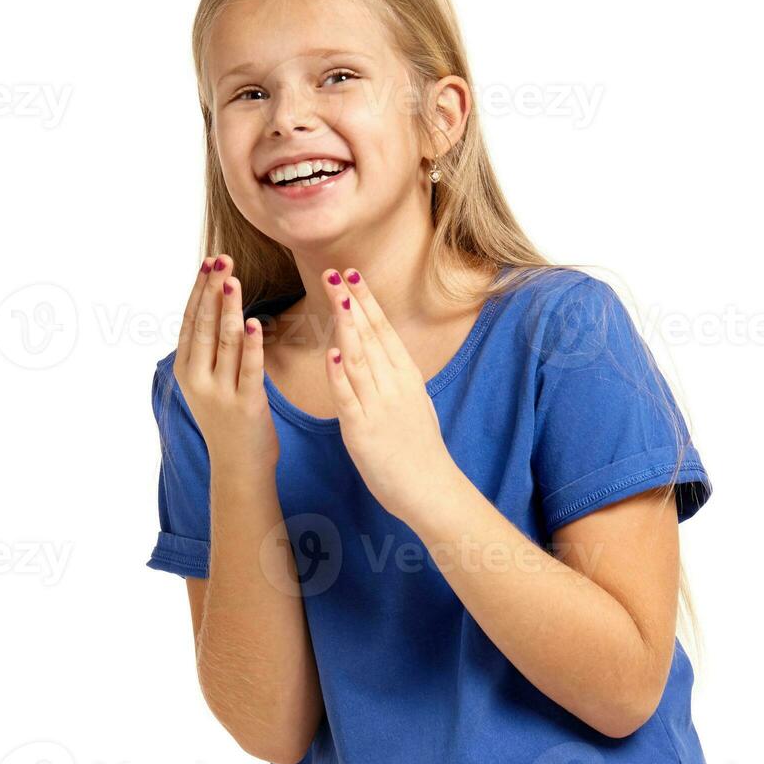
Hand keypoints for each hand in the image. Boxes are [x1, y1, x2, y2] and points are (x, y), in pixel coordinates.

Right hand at [173, 254, 279, 473]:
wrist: (238, 466)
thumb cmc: (227, 419)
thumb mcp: (206, 383)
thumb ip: (207, 350)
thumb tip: (211, 306)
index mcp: (185, 370)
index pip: (191, 321)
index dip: (200, 290)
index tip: (209, 262)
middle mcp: (196, 380)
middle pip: (205, 326)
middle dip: (213, 290)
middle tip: (222, 260)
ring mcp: (219, 393)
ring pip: (224, 342)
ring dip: (230, 308)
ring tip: (233, 280)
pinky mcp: (246, 405)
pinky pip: (248, 368)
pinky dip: (251, 344)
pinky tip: (254, 321)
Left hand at [320, 268, 460, 522]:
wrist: (430, 489)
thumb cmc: (418, 449)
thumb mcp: (413, 402)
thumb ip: (395, 377)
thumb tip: (381, 353)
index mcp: (407, 377)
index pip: (384, 331)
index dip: (368, 301)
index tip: (354, 275)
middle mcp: (395, 386)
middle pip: (371, 337)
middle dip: (353, 303)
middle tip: (337, 273)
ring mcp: (380, 407)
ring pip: (360, 359)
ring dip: (347, 326)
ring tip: (336, 298)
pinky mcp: (363, 431)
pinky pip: (349, 398)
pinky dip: (340, 374)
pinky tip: (332, 353)